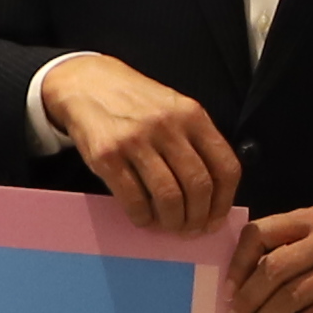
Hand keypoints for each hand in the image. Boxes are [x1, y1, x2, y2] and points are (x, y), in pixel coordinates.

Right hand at [41, 52, 242, 233]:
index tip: (215, 219)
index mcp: (192, 115)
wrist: (87, 83)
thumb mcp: (174, 108)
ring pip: (169, 196)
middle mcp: (168, 126)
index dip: (224, 201)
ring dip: (172, 221)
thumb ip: (195, 141)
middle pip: (198, 186)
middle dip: (198, 217)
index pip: (225, 166)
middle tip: (190, 229)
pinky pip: (134, 199)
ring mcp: (137, 140)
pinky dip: (142, 217)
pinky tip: (143, 217)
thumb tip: (212, 194)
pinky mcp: (108, 156)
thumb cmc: (136, 102)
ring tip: (169, 225)